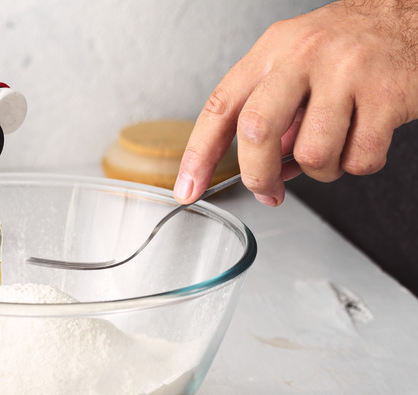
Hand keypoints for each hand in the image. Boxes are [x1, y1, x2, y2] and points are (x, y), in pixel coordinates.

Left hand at [174, 0, 417, 205]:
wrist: (411, 17)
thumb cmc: (347, 46)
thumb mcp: (296, 62)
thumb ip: (271, 111)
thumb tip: (262, 171)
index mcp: (273, 50)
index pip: (221, 106)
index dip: (199, 154)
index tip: (187, 189)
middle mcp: (305, 57)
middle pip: (257, 131)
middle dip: (257, 174)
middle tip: (268, 189)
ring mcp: (347, 74)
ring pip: (311, 154)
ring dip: (320, 171)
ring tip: (333, 147)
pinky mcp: (388, 95)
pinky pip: (359, 159)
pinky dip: (358, 165)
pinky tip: (363, 140)